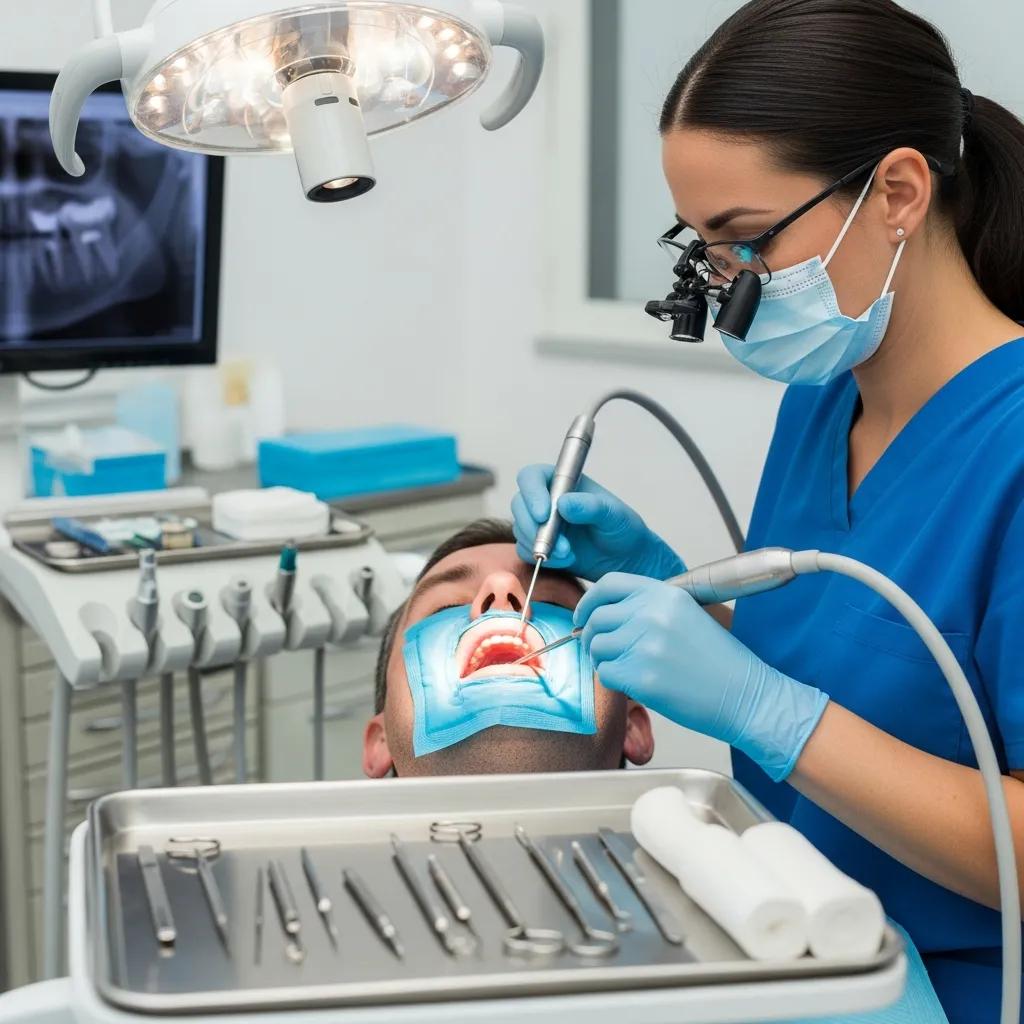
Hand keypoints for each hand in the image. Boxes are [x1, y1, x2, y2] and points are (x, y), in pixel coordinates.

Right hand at [511, 465, 684, 581]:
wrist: (626, 559)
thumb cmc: (622, 529)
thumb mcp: (613, 514)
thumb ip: (591, 506)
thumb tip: (563, 503)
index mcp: (562, 481)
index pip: (532, 477)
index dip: (532, 493)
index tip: (544, 514)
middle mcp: (546, 499)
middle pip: (519, 504)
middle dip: (534, 527)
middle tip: (560, 545)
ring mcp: (540, 523)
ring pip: (520, 529)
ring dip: (541, 545)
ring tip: (569, 554)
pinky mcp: (538, 546)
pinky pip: (525, 551)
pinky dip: (541, 558)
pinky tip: (566, 560)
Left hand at [575, 574, 828, 781]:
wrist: (746, 695)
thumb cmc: (719, 662)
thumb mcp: (687, 616)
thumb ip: (649, 609)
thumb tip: (605, 615)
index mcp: (665, 595)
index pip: (609, 584)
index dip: (589, 601)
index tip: (584, 617)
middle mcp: (652, 614)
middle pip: (597, 618)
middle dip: (591, 637)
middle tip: (602, 652)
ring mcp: (645, 644)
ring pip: (596, 647)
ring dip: (603, 660)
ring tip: (626, 669)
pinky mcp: (641, 676)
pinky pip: (605, 674)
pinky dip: (614, 681)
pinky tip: (636, 684)